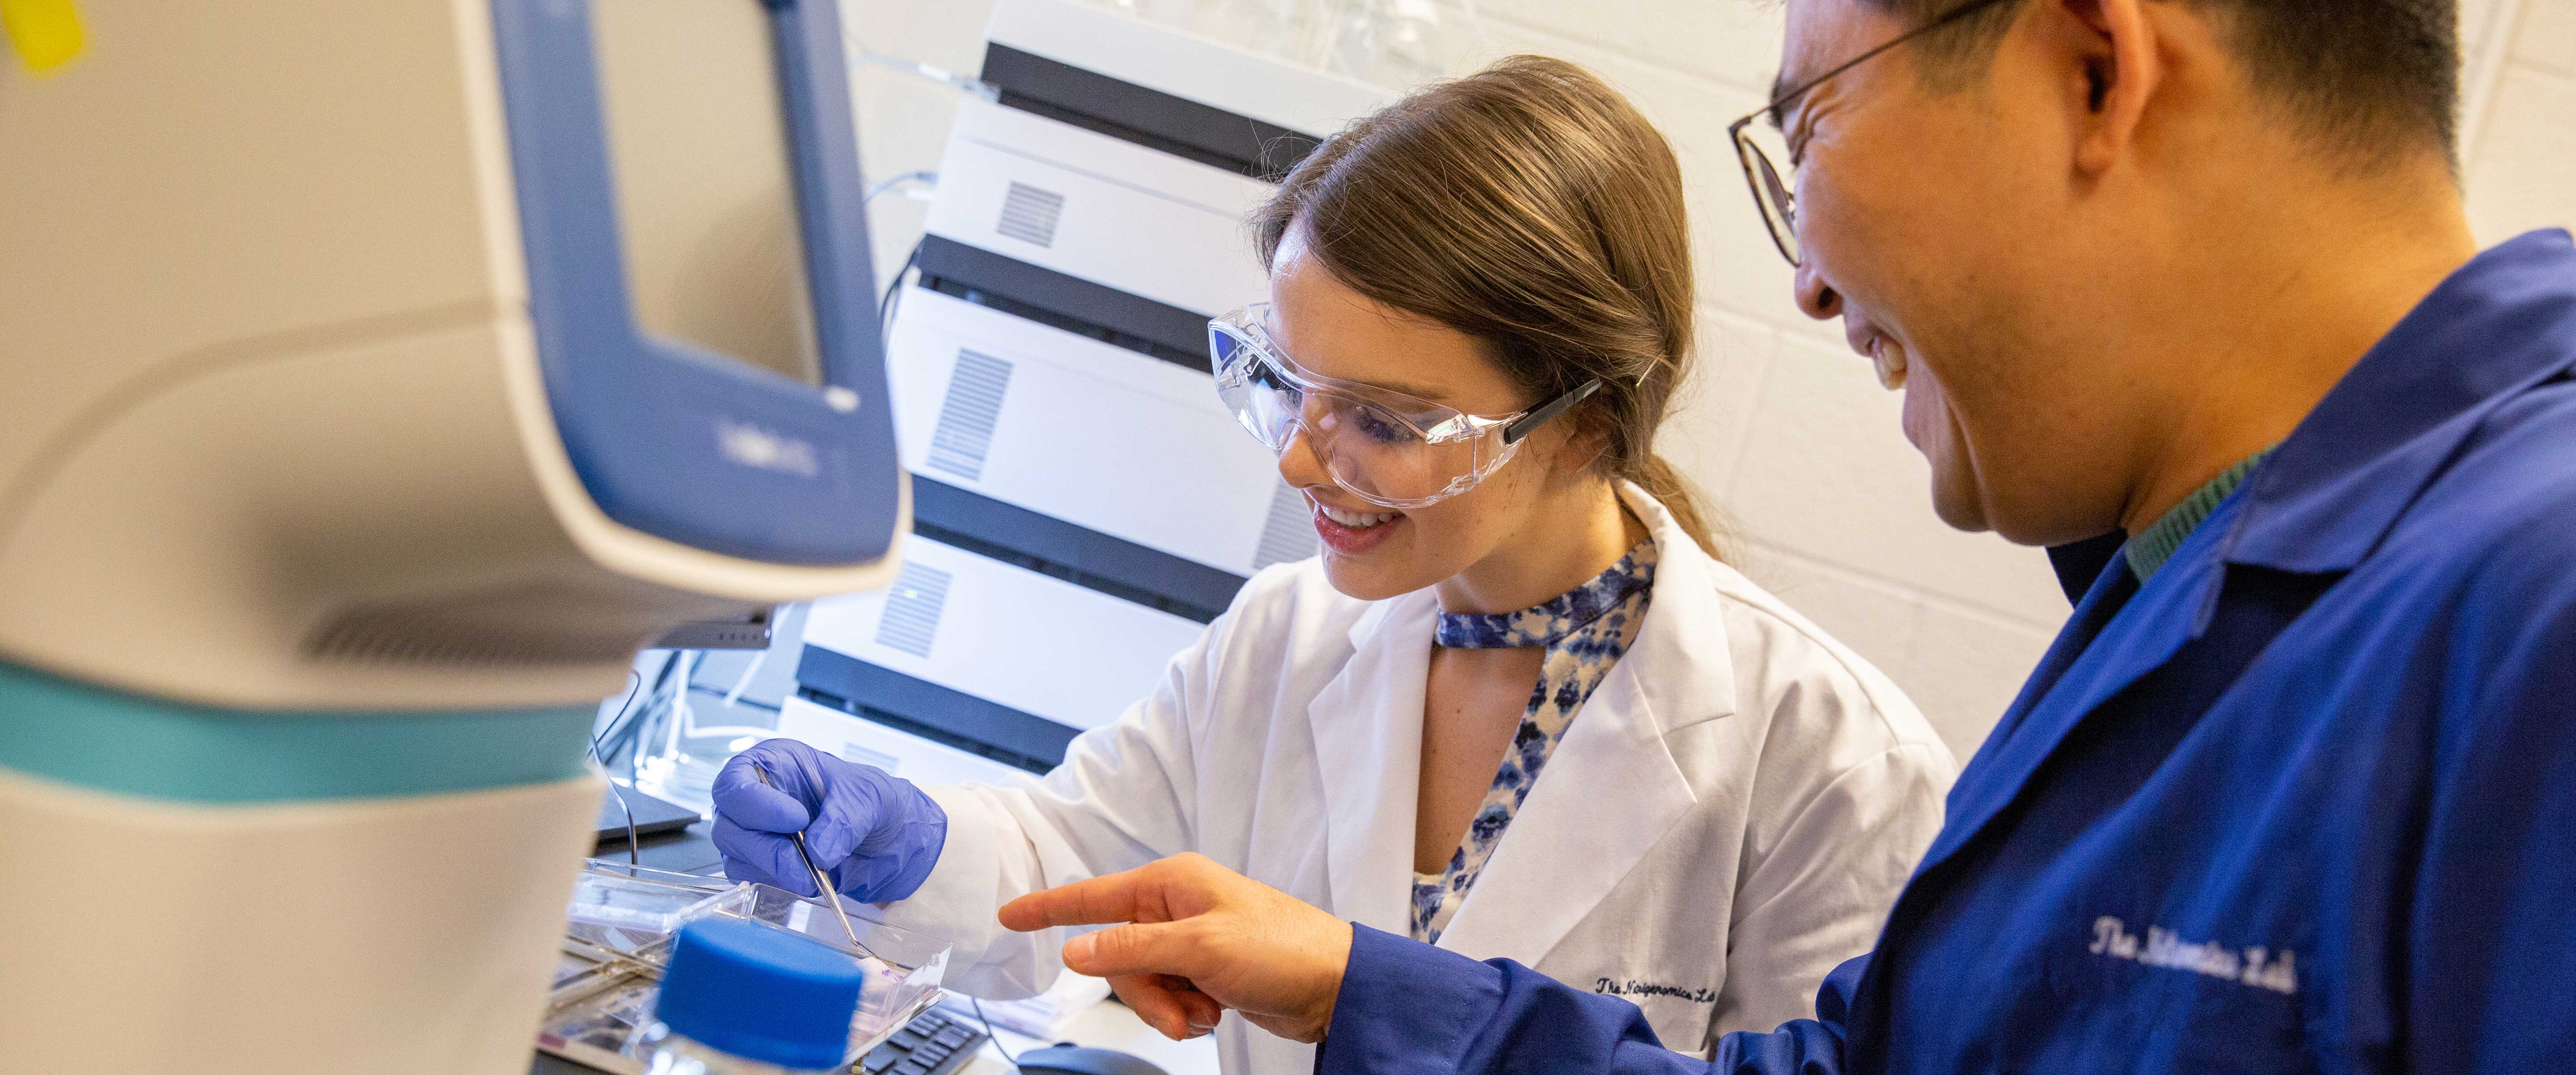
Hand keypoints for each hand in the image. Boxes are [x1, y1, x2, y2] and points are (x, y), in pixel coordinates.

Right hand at [710, 739, 947, 902]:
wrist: (886, 837)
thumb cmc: (871, 801)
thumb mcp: (870, 798)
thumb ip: (845, 819)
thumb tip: (818, 852)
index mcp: (774, 763)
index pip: (735, 781)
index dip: (756, 804)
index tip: (797, 820)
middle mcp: (755, 796)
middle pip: (727, 824)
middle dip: (766, 848)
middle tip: (806, 863)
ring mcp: (753, 832)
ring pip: (735, 855)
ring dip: (773, 870)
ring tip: (813, 876)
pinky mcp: (761, 863)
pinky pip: (750, 878)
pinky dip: (776, 883)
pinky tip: (806, 880)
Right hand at [998, 853, 1352, 1043]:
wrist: (1334, 985)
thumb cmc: (1282, 949)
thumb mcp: (1201, 947)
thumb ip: (1132, 948)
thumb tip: (1076, 951)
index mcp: (1170, 884)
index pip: (1092, 897)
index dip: (1047, 908)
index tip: (1008, 915)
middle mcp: (1175, 908)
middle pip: (1115, 957)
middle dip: (1143, 993)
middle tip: (1181, 1006)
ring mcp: (1189, 942)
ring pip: (1139, 985)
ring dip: (1168, 1008)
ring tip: (1207, 1008)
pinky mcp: (1202, 971)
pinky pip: (1167, 999)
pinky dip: (1186, 1013)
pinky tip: (1217, 1010)